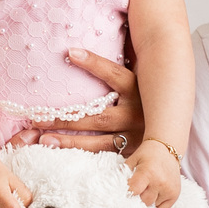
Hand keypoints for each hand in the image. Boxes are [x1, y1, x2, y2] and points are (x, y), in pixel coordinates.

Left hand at [13, 49, 144, 154]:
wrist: (171, 135)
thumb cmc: (146, 102)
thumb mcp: (139, 81)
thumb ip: (118, 68)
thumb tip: (82, 48)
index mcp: (139, 91)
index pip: (114, 73)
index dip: (94, 63)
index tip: (70, 52)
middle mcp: (137, 115)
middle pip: (98, 116)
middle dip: (66, 118)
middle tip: (38, 117)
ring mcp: (136, 138)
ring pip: (98, 143)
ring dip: (69, 142)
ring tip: (44, 139)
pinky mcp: (133, 157)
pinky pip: (104, 159)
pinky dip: (83, 159)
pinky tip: (62, 158)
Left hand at [124, 139, 181, 207]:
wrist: (167, 149)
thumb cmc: (147, 154)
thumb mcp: (132, 160)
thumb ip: (124, 174)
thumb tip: (115, 189)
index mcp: (148, 172)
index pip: (133, 191)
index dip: (127, 194)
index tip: (125, 193)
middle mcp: (160, 182)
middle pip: (143, 201)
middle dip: (137, 198)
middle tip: (136, 191)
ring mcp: (169, 189)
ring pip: (152, 206)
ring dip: (147, 201)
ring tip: (147, 189)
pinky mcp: (175, 194)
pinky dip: (156, 204)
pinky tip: (155, 194)